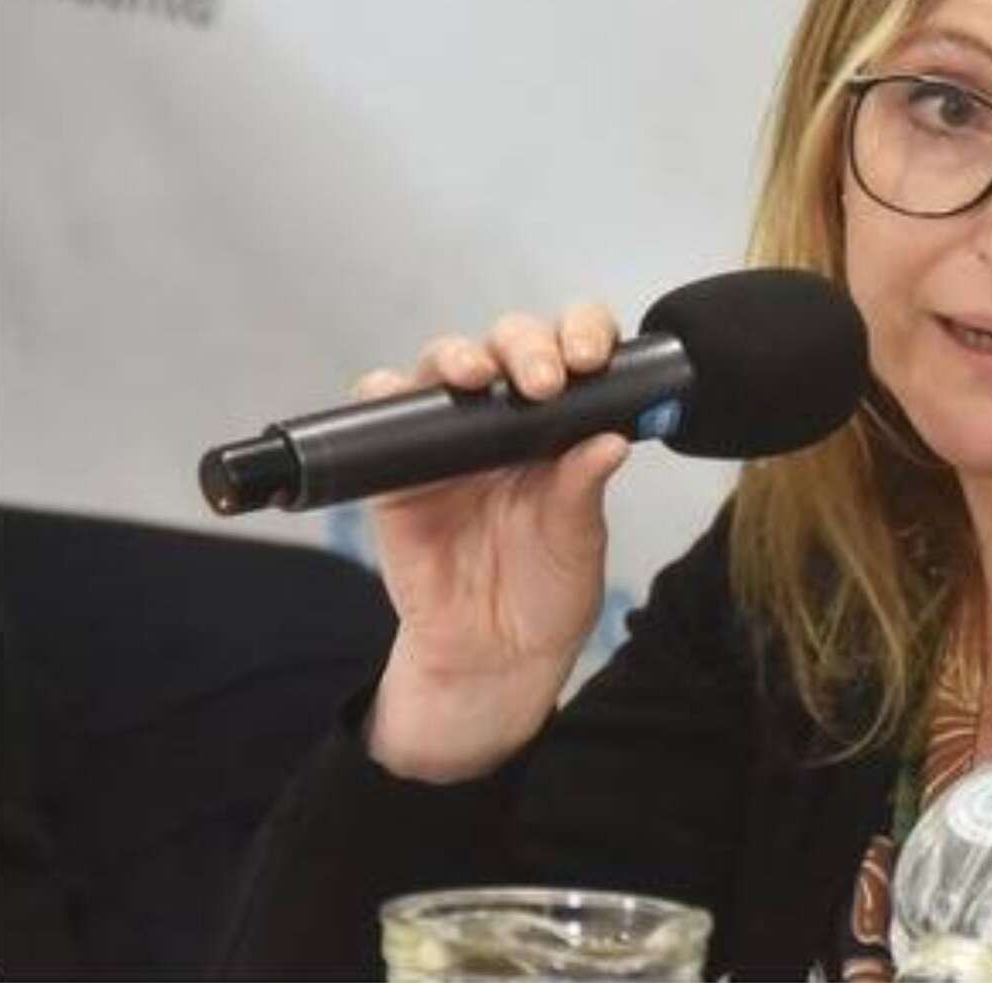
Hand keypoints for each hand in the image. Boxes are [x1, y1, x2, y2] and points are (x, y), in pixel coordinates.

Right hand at [358, 303, 630, 781]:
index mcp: (561, 423)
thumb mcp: (577, 543)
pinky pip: (379, 416)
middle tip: (544, 380)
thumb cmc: (547, 592)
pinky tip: (396, 390)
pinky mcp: (395, 471)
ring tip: (475, 374)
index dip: (582, 334)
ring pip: (442, 365)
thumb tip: (612, 439)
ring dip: (457, 355)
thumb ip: (583, 491)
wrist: (492, 657)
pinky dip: (382, 392)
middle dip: (525, 346)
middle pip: (508, 345)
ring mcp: (446, 438)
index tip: (593, 355)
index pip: (573, 351)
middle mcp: (505, 417)